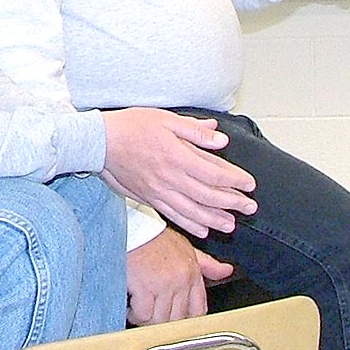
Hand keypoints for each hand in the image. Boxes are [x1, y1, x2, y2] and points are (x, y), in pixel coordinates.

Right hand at [101, 108, 256, 237]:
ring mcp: (159, 191)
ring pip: (192, 211)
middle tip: (249, 207)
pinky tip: (202, 229)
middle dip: (232, 203)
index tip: (249, 184)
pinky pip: (173, 216)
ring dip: (215, 220)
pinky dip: (190, 224)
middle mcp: (170, 177)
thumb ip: (195, 131)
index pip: (213, 173)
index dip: (234, 181)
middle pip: (207, 196)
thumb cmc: (132, 126)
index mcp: (176, 156)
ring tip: (231, 225)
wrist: (100, 143)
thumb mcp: (166, 119)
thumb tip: (221, 140)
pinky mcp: (149, 198)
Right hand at [126, 228, 233, 324]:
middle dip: (163, 320)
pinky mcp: (145, 286)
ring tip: (139, 307)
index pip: (199, 310)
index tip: (173, 317)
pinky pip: (144, 315)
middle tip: (152, 310)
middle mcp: (182, 279)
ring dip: (147, 319)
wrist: (130, 228)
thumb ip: (206, 263)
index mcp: (192, 271)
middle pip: (177, 319)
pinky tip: (131, 304)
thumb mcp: (184, 246)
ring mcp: (165, 284)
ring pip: (160, 320)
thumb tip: (226, 271)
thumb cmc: (152, 237)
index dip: (185, 319)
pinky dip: (135, 314)